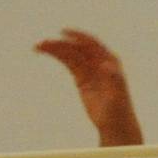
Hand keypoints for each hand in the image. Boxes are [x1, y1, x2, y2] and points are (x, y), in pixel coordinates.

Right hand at [34, 28, 143, 145]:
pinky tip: (46, 52)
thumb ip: (113, 78)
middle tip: (43, 43)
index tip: (63, 32)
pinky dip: (58, 57)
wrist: (114, 125)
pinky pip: (69, 64)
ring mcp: (90, 69)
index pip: (92, 44)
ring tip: (38, 46)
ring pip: (70, 55)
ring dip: (55, 49)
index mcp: (110, 61)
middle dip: (61, 44)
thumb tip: (106, 65)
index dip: (78, 36)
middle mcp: (100, 61)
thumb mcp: (117, 95)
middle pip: (77, 48)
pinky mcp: (81, 78)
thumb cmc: (119, 110)